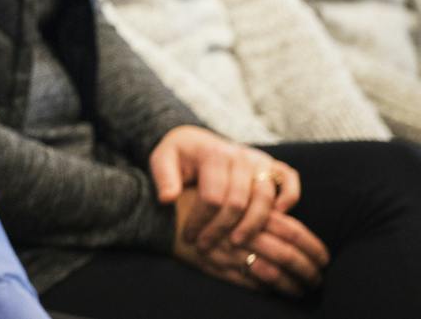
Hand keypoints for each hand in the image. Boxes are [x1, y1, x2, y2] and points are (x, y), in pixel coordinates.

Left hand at [150, 125, 298, 249]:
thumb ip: (163, 177)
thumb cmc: (178, 155)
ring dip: (253, 224)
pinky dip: (289, 195)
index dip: (201, 222)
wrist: (194, 140)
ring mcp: (257, 159)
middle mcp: (238, 155)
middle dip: (222, 229)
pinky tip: (278, 216)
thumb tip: (168, 199)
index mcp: (212, 154)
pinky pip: (288, 177)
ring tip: (236, 243)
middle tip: (208, 247)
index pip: (212, 197)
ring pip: (264, 196)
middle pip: (239, 201)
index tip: (190, 238)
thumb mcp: (162, 160)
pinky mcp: (271, 163)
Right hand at [172, 193, 327, 296]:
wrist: (157, 213)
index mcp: (248, 210)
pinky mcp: (217, 268)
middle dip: (309, 268)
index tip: (325, 257)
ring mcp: (230, 253)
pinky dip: (270, 289)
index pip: (292, 231)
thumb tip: (287, 215)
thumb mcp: (227, 190)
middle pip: (287, 253)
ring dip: (294, 283)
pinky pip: (250, 282)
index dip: (312, 246)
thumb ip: (256, 204)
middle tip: (321, 277)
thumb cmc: (194, 198)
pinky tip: (281, 292)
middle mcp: (242, 232)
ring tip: (306, 288)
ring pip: (273, 272)